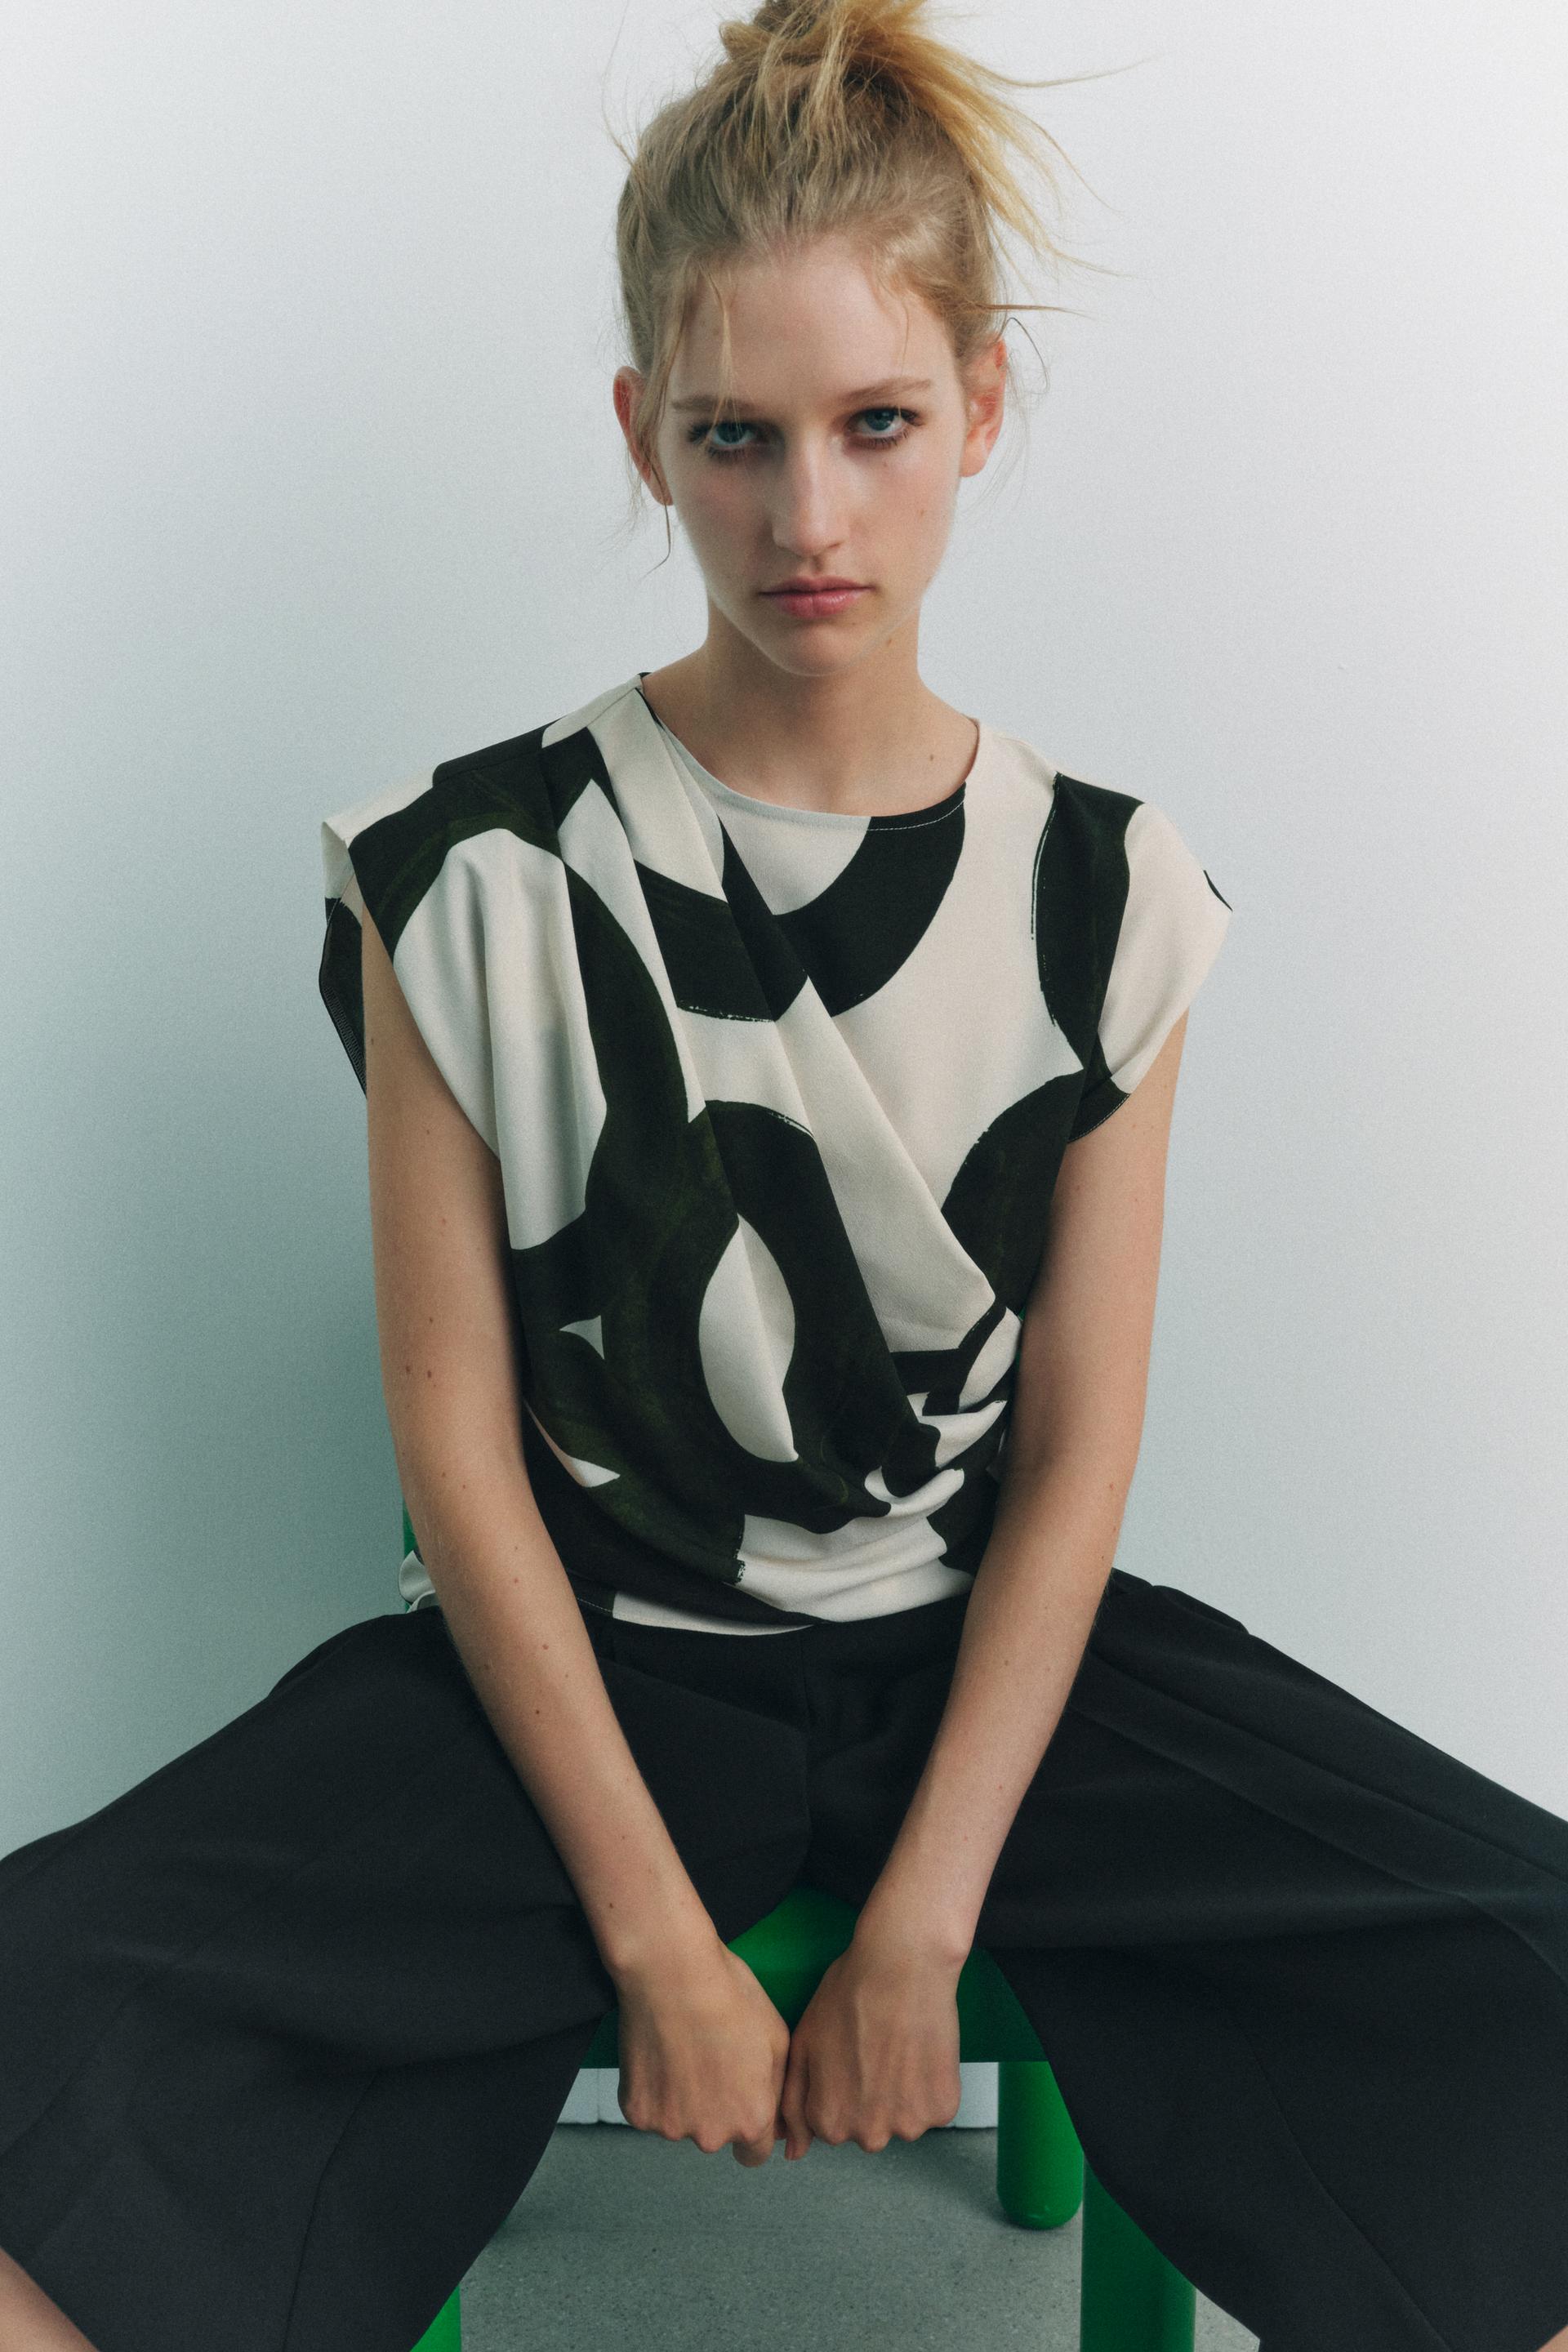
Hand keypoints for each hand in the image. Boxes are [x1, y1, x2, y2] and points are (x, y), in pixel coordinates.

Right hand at [612, 1934, 792, 2168]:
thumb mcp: (777, 2039)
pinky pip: (649, 2109)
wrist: (672, 1972)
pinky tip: (659, 2052)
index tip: (738, 2102)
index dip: (749, 2126)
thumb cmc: (730, 1997)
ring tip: (682, 2050)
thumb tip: (776, 2124)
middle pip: (715, 2135)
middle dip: (715, 2109)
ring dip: (682, 2099)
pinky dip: (653, 2089)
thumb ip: (777, 2091)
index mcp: (751, 2119)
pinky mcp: (637, 2111)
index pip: (754, 2155)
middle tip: (708, 2061)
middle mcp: (711, 2135)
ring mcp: (671, 2126)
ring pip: (680, 2122)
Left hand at [777, 1922, 964, 2160]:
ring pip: (902, 2118)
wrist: (901, 1966)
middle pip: (867, 2127)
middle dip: (869, 2098)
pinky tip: (920, 2050)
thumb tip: (793, 2153)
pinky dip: (930, 2085)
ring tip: (898, 2048)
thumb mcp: (803, 2045)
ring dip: (902, 2094)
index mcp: (829, 2124)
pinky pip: (934, 2107)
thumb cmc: (848, 1996)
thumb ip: (794, 2104)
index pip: (831, 2124)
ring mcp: (908, 2125)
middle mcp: (868, 2135)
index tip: (848, 2057)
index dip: (839, 2086)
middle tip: (874, 2051)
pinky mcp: (942, 2109)